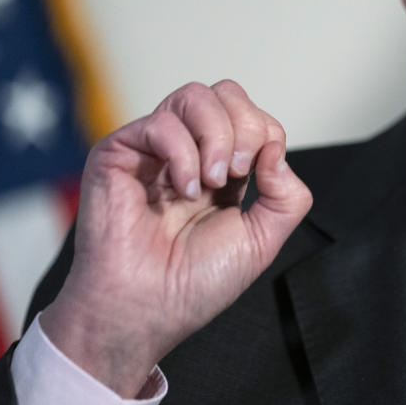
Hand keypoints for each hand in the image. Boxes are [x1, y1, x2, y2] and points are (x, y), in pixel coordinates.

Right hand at [39, 80, 311, 396]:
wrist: (146, 310)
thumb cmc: (195, 282)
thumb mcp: (262, 239)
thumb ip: (286, 194)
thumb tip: (276, 148)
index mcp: (221, 167)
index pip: (252, 116)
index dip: (264, 134)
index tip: (256, 175)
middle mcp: (188, 151)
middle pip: (226, 94)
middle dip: (243, 128)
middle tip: (235, 174)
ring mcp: (153, 149)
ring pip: (194, 95)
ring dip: (215, 135)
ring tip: (211, 182)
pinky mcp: (119, 153)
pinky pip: (160, 122)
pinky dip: (182, 153)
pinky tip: (183, 190)